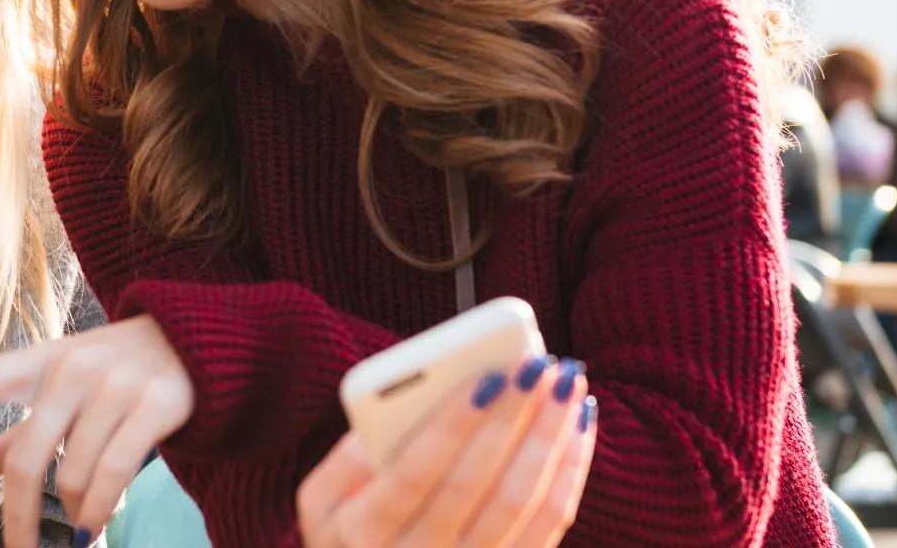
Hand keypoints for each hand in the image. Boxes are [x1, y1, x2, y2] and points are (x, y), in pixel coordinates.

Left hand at [0, 314, 193, 546]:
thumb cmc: (120, 372)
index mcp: (44, 362)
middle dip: (17, 517)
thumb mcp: (67, 391)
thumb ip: (19, 430)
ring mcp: (117, 384)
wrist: (200, 341)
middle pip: (27, 457)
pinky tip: (91, 531)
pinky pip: (114, 471)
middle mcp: (75, 369)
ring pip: (73, 473)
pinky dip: (97, 511)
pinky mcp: (156, 402)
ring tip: (77, 532)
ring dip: (71, 516)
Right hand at [297, 355, 597, 547]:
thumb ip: (346, 457)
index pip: (412, 474)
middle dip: (512, 420)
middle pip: (475, 486)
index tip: (487, 376)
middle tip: (539, 366)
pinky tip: (576, 426)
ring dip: (549, 439)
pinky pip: (549, 526)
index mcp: (359, 533)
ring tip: (566, 384)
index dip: (452, 426)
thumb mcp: (320, 501)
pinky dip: (568, 473)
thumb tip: (399, 406)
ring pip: (521, 505)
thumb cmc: (348, 532)